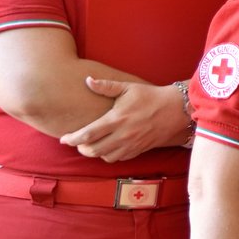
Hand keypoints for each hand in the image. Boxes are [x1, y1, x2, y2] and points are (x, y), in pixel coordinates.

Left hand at [60, 76, 191, 160]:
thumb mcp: (128, 88)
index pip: (88, 134)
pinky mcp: (139, 150)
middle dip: (81, 148)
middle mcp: (122, 135)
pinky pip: (119, 158)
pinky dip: (109, 156)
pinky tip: (108, 148)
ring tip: (92, 145)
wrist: (175, 110)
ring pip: (105, 157)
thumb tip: (88, 80)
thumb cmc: (150, 96)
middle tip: (77, 142)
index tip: (63, 139)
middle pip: (93, 150)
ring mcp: (131, 144)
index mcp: (116, 119)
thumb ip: (106, 86)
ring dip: (95, 153)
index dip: (72, 139)